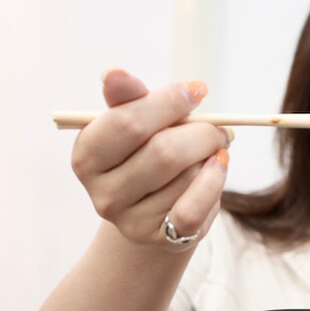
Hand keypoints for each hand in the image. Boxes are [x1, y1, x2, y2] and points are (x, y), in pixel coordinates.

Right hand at [71, 68, 231, 250]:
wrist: (157, 207)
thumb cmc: (148, 152)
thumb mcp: (138, 121)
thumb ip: (130, 98)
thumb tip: (114, 74)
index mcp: (88, 155)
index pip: (127, 122)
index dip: (168, 102)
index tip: (198, 90)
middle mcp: (102, 192)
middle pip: (162, 152)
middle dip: (201, 133)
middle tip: (220, 128)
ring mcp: (130, 219)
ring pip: (186, 176)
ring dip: (210, 157)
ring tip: (212, 151)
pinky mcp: (161, 236)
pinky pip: (195, 207)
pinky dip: (214, 182)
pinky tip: (219, 167)